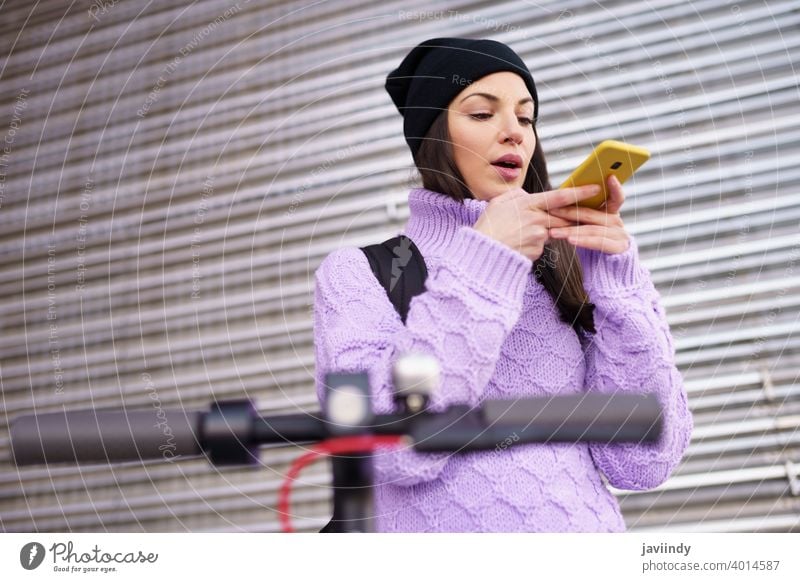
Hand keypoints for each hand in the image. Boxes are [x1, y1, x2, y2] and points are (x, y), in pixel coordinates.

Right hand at [473, 185, 602, 261]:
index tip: (595, 188)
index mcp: (528, 204)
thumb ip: (517, 196)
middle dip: (572, 217)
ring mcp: (538, 237)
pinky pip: (541, 246)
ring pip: (552, 232)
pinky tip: (518, 245)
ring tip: (520, 233)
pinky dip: (533, 245)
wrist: (481, 253)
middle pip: (563, 217)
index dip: (580, 192)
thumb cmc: (487, 226)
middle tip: (579, 214)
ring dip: (543, 231)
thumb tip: (527, 196)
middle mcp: (537, 220)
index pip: (560, 197)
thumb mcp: (498, 203)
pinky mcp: (537, 252)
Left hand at [546, 175, 630, 253]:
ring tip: (553, 232)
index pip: (616, 197)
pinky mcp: (619, 249)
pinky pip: (599, 242)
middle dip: (570, 211)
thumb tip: (560, 198)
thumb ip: (581, 214)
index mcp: (611, 213)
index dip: (615, 187)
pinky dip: (584, 240)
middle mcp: (617, 222)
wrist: (605, 271)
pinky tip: (570, 240)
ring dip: (571, 230)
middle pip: (593, 214)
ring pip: (593, 229)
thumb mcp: (585, 228)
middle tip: (551, 210)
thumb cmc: (590, 246)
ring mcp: (620, 235)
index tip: (610, 177)